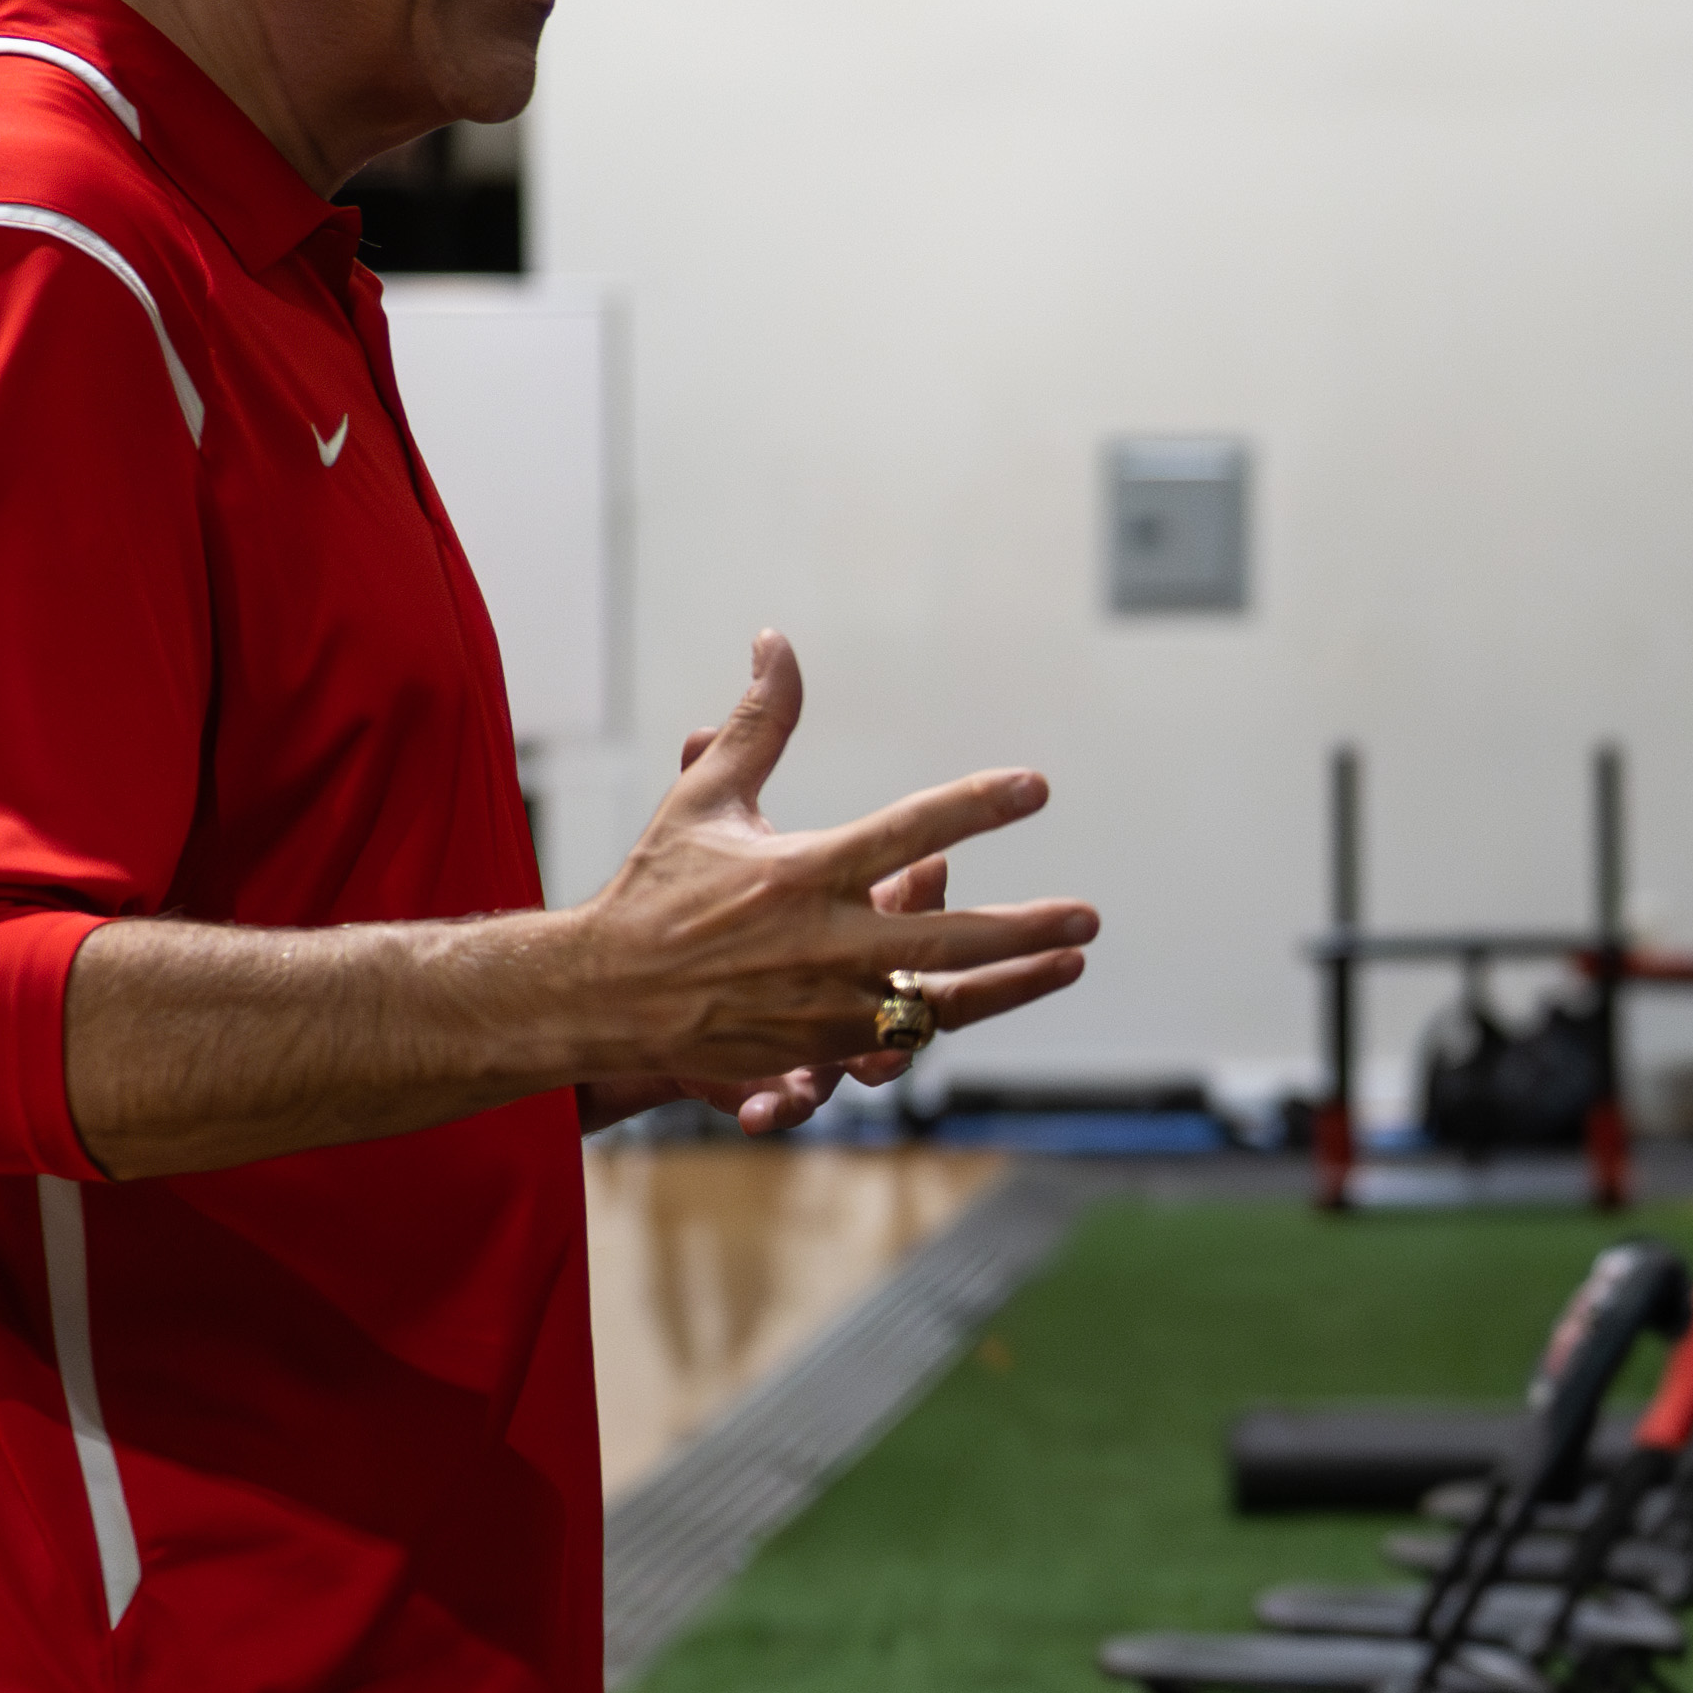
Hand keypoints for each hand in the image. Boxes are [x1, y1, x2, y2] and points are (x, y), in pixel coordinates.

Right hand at [571, 636, 1086, 1125]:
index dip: (978, 807)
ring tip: (1071, 960)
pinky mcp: (816, 1050)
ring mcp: (824, 1005)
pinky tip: (994, 996)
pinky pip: (899, 1039)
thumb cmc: (657, 889)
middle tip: (1089, 915)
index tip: (1035, 788)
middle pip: (950, 937)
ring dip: (1014, 983)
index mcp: (801, 872)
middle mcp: (821, 943)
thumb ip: (756, 724)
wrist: (604, 995)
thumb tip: (776, 642)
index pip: (909, 830)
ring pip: (941, 1000)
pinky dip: (945, 1017)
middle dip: (1027, 928)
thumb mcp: (703, 799)